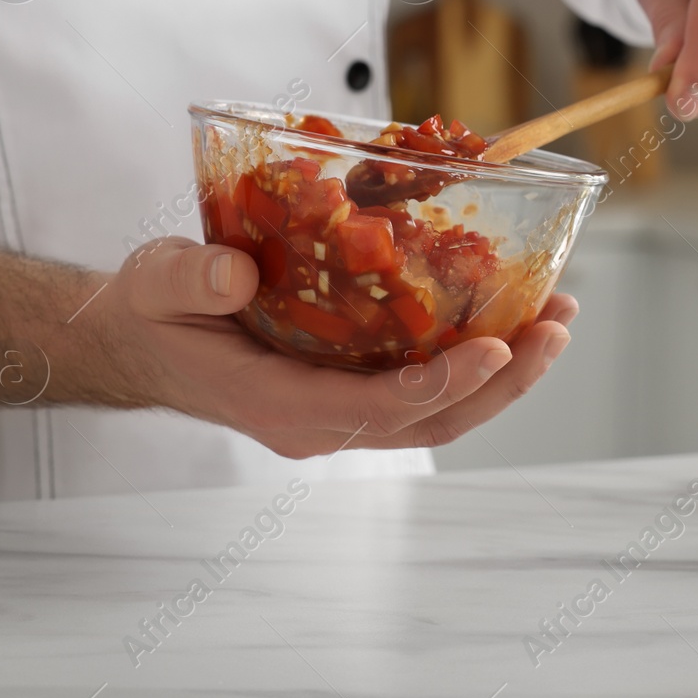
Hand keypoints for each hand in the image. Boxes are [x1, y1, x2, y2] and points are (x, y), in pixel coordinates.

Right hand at [94, 238, 574, 457]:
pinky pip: (427, 387)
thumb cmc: (153, 311)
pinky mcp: (355, 390)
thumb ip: (191, 280)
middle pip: (433, 421)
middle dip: (504, 380)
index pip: (377, 408)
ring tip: (556, 319)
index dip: (441, 382)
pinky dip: (478, 358)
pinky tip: (513, 316)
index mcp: (279, 404)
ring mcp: (343, 412)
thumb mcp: (156, 284)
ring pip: (441, 411)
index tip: (495, 346)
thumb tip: (236, 275)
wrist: (141, 340)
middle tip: (554, 326)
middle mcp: (322, 422)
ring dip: (506, 372)